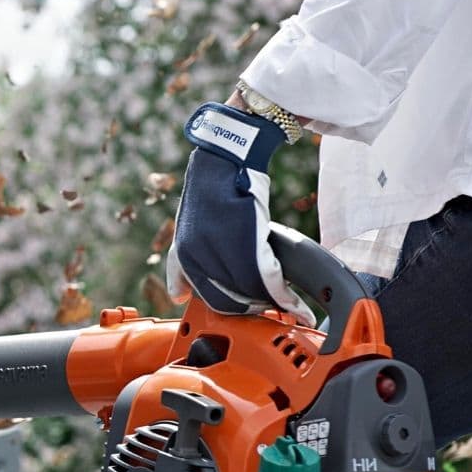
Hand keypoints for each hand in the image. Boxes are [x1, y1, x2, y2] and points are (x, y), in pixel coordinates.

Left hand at [167, 101, 301, 316]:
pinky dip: (282, 293)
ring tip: (286, 304)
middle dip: (253, 308)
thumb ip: (184, 266)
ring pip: (250, 292)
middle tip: (272, 308)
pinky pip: (267, 277)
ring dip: (271, 302)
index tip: (247, 312)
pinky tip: (293, 302)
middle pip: (229, 300)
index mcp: (182, 256)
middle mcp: (198, 258)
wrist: (227, 159)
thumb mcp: (190, 232)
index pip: (205, 297)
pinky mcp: (248, 241)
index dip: (230, 309)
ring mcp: (222, 250)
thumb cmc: (213, 192)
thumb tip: (178, 298)